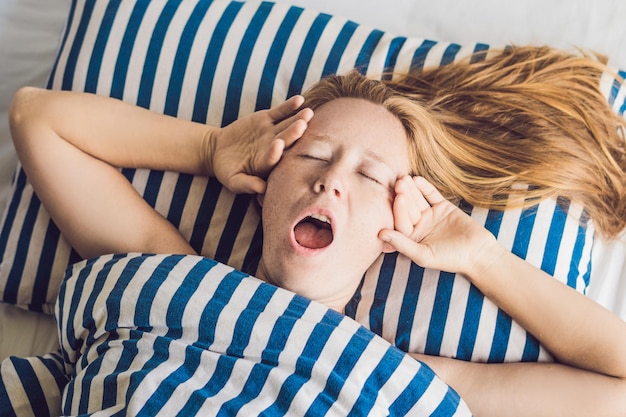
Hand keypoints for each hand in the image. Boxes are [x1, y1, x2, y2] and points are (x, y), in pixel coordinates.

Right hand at [209, 95, 313, 193]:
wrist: (218, 151)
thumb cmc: (226, 170)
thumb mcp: (233, 179)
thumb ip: (247, 184)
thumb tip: (262, 190)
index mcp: (266, 164)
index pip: (273, 158)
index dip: (275, 152)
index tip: (278, 145)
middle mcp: (273, 148)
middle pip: (286, 140)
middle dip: (293, 133)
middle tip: (302, 126)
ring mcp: (272, 132)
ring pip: (287, 125)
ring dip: (298, 118)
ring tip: (308, 113)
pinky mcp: (267, 119)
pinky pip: (281, 112)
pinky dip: (290, 106)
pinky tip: (300, 100)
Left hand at [379, 176, 499, 275]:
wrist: (478, 253)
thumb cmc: (450, 259)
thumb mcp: (423, 255)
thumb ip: (402, 244)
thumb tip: (379, 234)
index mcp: (410, 238)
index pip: (400, 222)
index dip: (399, 211)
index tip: (398, 198)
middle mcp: (417, 226)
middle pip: (407, 209)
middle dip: (403, 196)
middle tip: (398, 183)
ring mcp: (429, 215)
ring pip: (417, 200)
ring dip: (411, 190)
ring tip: (404, 179)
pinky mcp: (442, 206)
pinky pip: (431, 195)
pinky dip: (425, 187)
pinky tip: (417, 179)